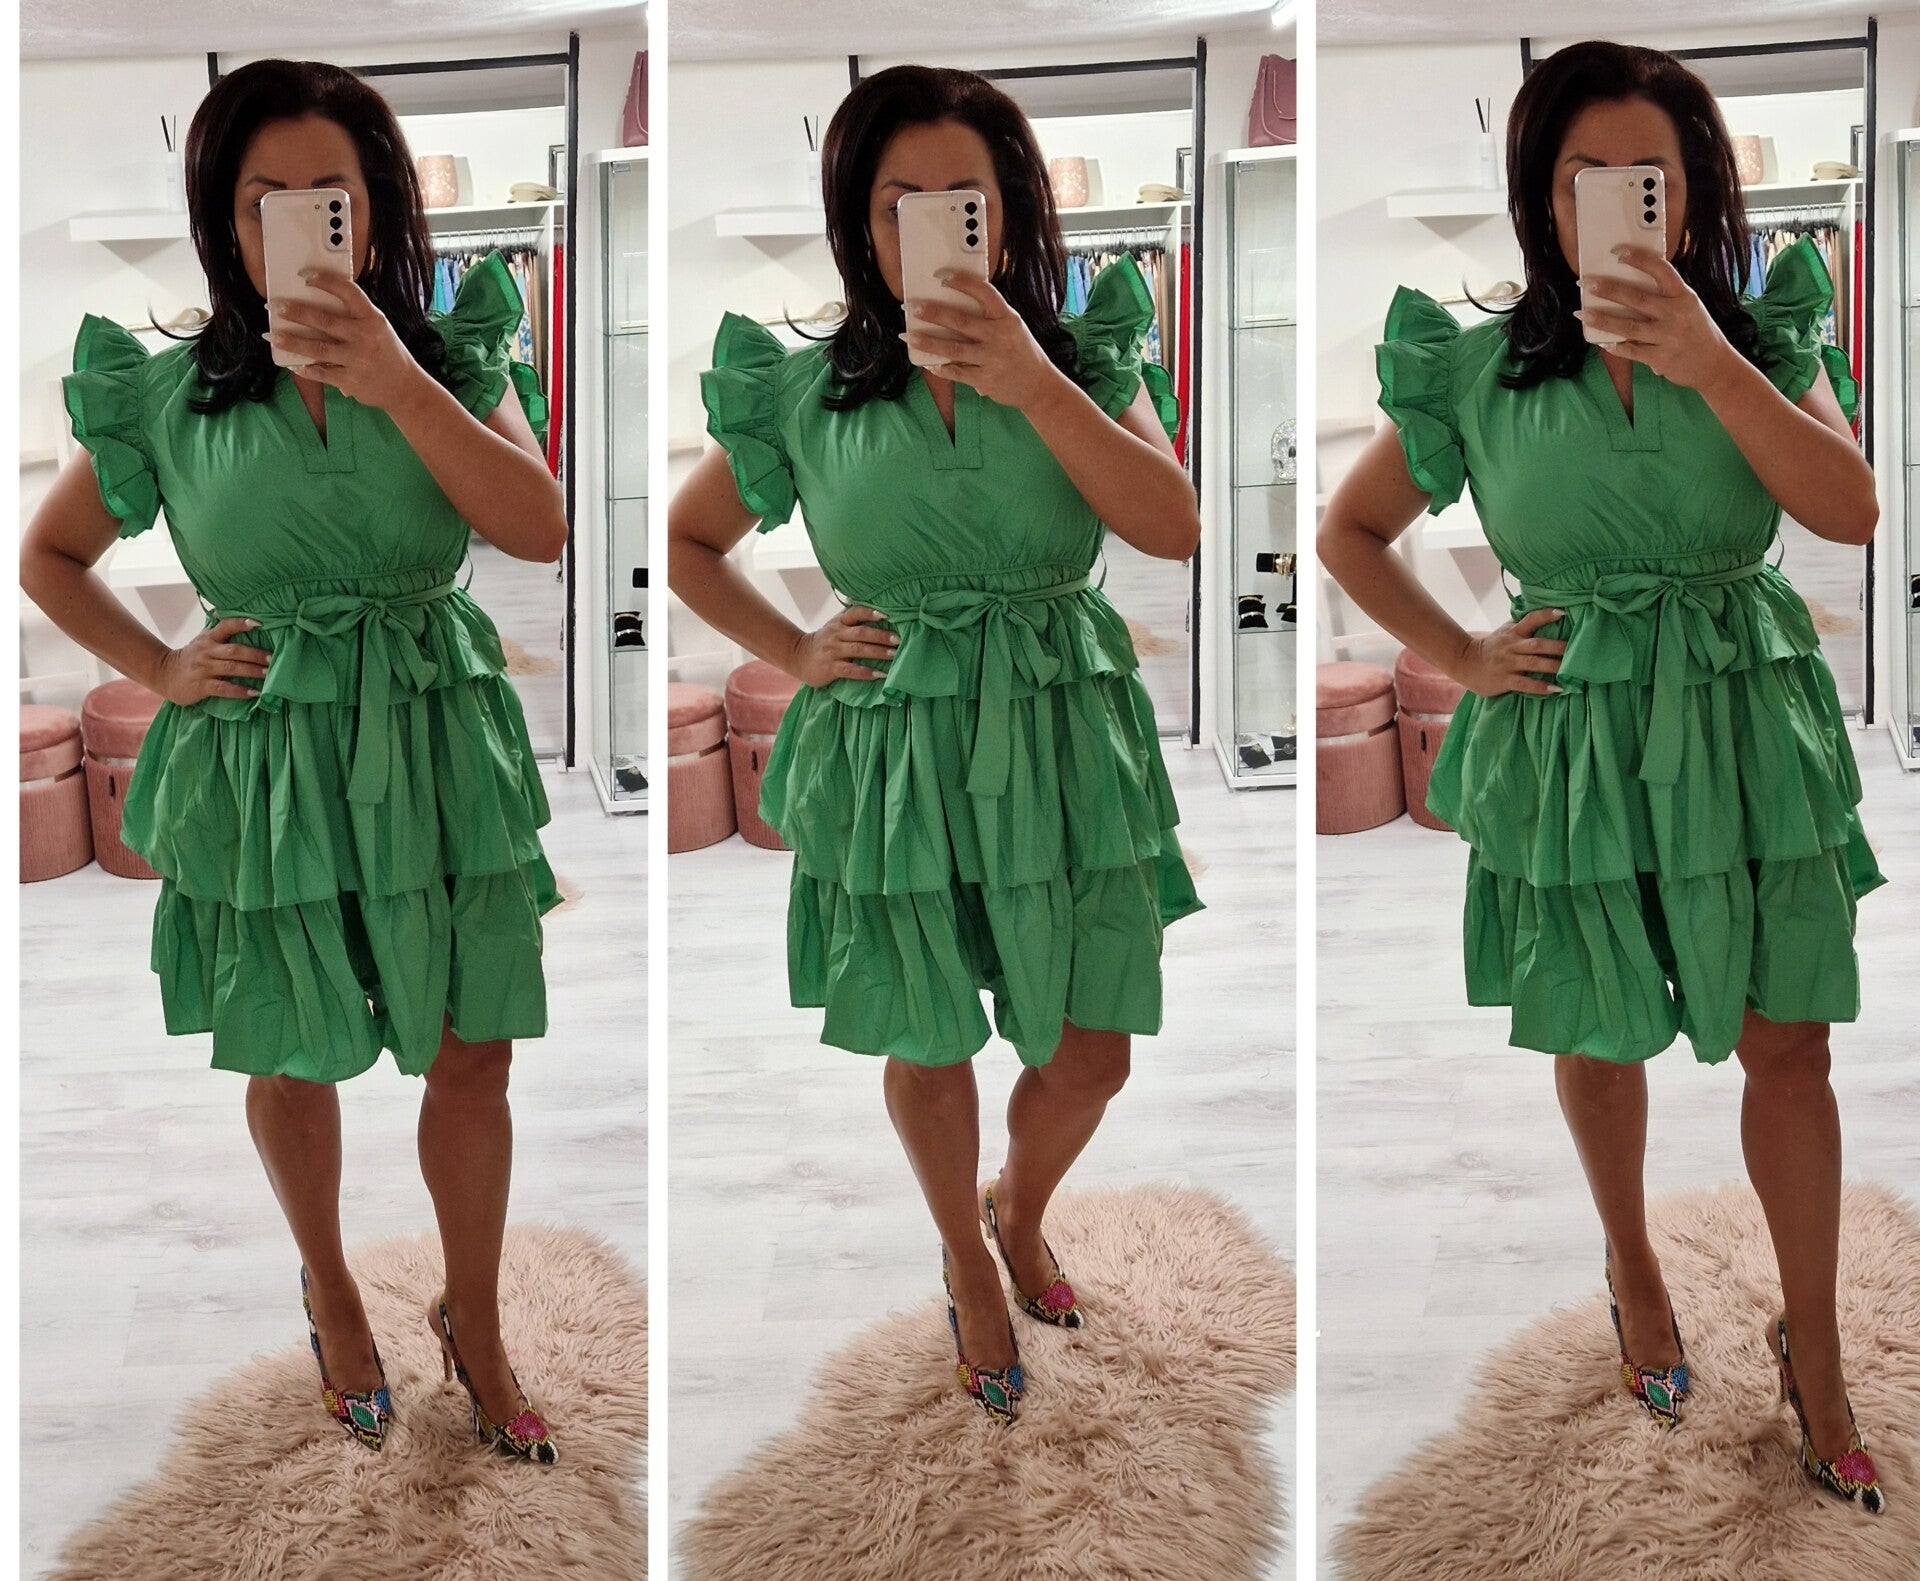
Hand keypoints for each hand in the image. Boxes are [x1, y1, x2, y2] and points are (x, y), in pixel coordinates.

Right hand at [153, 616, 271, 705]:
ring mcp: (203, 668)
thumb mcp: (203, 642)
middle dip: (255, 654)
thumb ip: (221, 636)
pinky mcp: (201, 686)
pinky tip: (254, 693)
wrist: (164, 674)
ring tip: (269, 674)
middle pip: (234, 651)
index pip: (225, 626)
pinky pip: (223, 688)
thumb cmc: (192, 657)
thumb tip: (250, 626)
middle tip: (273, 658)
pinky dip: (240, 691)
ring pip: (231, 668)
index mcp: (209, 638)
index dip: (241, 623)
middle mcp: (206, 651)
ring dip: (252, 671)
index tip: (259, 623)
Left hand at [265, 270, 424, 410]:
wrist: (405, 387)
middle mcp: (365, 337)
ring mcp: (357, 360)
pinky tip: (292, 364)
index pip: (349, 292)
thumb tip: (316, 303)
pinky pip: (321, 373)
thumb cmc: (386, 352)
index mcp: (373, 319)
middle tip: (275, 306)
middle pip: (325, 321)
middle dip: (297, 312)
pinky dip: (305, 368)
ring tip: (272, 336)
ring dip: (292, 342)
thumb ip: (354, 317)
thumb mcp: (378, 328)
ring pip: (318, 349)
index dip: (326, 282)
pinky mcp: (350, 380)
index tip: (305, 276)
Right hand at [786, 605, 899, 687]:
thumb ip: (853, 620)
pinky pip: (850, 670)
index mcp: (839, 622)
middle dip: (881, 636)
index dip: (870, 612)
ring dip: (878, 652)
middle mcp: (836, 634)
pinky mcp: (830, 668)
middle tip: (899, 639)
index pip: (855, 612)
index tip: (887, 615)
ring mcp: (833, 651)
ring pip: (858, 650)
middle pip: (861, 633)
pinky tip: (880, 674)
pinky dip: (866, 672)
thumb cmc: (825, 641)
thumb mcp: (835, 626)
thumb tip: (881, 613)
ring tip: (894, 655)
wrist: (798, 657)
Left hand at [901, 272, 1059, 410]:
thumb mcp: (1012, 327)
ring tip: (909, 336)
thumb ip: (990, 317)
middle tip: (912, 307)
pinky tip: (928, 362)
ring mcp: (992, 358)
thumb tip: (955, 307)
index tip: (940, 276)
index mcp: (1007, 318)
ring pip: (953, 348)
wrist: (1039, 386)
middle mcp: (999, 336)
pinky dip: (940, 367)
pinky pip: (957, 372)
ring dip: (928, 341)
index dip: (962, 282)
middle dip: (933, 312)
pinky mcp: (985, 379)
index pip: (984, 292)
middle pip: (961, 321)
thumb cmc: (1021, 352)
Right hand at [1452, 608, 1565, 697]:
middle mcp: (1511, 646)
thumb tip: (1545, 615)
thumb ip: (1522, 625)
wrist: (1465, 663)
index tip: (1563, 613)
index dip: (1546, 615)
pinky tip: (1555, 689)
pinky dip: (1540, 687)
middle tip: (1575, 649)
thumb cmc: (1491, 647)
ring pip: (1534, 664)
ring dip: (1553, 667)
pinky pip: (1525, 684)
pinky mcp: (1504, 680)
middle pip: (1537, 644)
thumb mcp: (1505, 631)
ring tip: (1571, 670)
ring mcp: (1508, 664)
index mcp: (1513, 632)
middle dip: (1557, 647)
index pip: (1530, 620)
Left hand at [1575, 246, 1738, 393]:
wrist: (1714, 365)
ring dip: (1602, 319)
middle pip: (1637, 298)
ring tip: (1582, 313)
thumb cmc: (1696, 331)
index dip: (1639, 259)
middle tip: (1586, 284)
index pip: (1661, 270)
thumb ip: (1666, 296)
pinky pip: (1631, 350)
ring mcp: (1668, 337)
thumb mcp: (1688, 306)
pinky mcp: (1660, 359)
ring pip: (1628, 327)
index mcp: (1684, 296)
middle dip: (1609, 290)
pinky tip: (1600, 340)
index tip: (1617, 252)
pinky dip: (1614, 345)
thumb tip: (1630, 283)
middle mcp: (1676, 314)